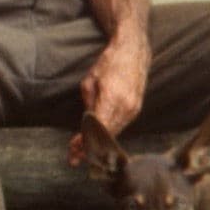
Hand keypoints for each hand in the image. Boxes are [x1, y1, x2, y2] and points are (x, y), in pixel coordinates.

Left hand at [66, 33, 150, 166]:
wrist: (133, 51)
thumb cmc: (108, 63)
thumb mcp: (90, 81)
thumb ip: (88, 104)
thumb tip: (86, 124)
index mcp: (112, 97)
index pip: (96, 127)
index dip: (84, 141)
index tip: (73, 149)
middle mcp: (126, 106)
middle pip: (106, 135)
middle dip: (89, 147)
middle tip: (74, 157)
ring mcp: (133, 109)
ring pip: (114, 133)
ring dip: (99, 143)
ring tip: (83, 151)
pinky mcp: (136, 109)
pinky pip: (120, 126)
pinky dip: (108, 134)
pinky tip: (97, 139)